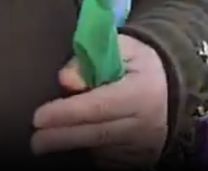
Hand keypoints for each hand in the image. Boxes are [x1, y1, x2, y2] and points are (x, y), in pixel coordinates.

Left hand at [32, 35, 168, 166]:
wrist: (173, 92)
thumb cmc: (140, 65)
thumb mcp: (124, 48)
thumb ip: (93, 55)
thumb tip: (66, 79)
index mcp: (140, 93)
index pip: (99, 106)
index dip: (68, 112)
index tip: (39, 117)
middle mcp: (143, 124)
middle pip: (97, 133)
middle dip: (61, 137)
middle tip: (35, 141)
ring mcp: (140, 146)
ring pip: (99, 148)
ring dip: (70, 144)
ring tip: (43, 142)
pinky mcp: (136, 159)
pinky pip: (106, 157)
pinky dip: (86, 151)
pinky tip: (69, 143)